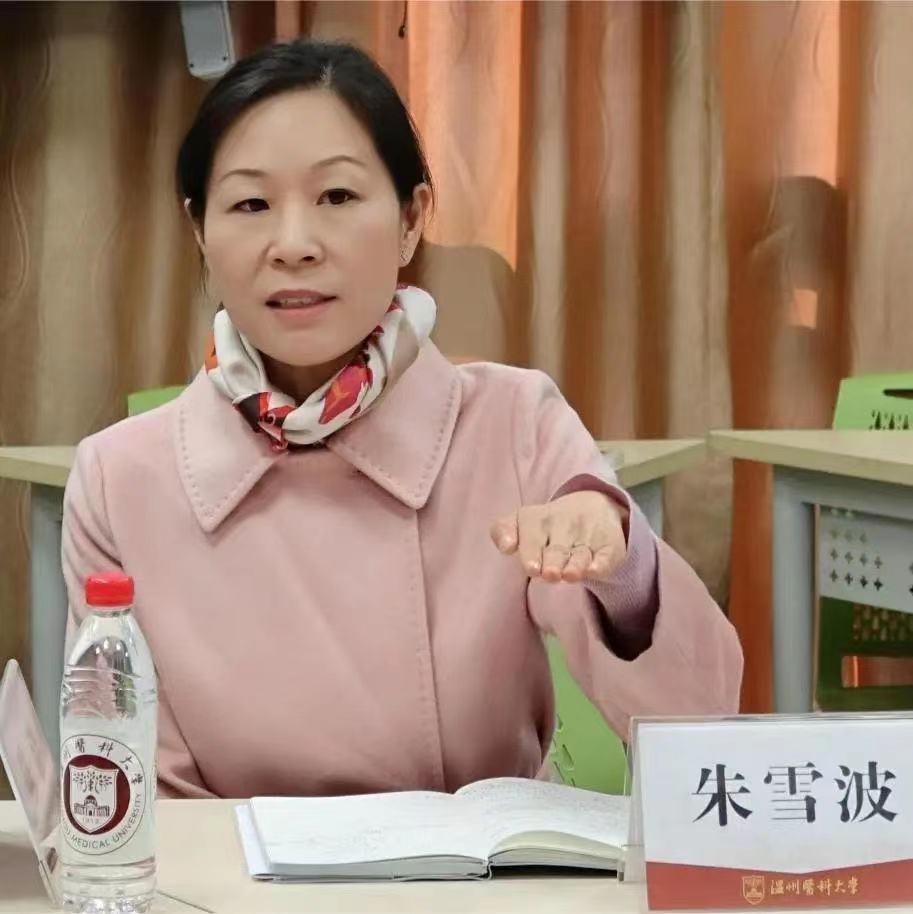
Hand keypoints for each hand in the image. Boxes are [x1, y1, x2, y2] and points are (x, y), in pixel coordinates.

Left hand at [490, 490, 628, 582]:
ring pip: (579, 554)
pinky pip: (606, 555)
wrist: (596, 509)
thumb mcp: (523, 523)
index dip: (530, 550)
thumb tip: (506, 546)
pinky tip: (595, 570)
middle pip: (556, 549)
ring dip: (575, 564)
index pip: (531, 532)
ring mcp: (588, 537)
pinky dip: (601, 563)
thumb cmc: (547, 528)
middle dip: (552, 562)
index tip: (530, 567)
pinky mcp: (610, 547)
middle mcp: (564, 527)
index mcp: (538, 520)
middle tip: (549, 574)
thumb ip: (504, 532)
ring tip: (569, 575)